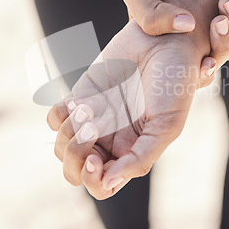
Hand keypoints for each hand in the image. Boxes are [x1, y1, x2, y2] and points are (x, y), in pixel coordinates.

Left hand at [46, 0, 228, 198]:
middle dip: (76, 157)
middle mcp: (110, 141)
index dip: (93, 180)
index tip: (96, 158)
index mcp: (131, 154)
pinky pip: (55, 119)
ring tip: (89, 106)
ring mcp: (93, 120)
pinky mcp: (80, 97)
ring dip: (70, 131)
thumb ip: (140, 158)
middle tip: (92, 130)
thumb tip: (109, 183)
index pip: (101, 185)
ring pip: (62, 147)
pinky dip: (60, 114)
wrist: (164, 42)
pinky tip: (80, 101)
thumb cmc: (173, 84)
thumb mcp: (166, 125)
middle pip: (75, 171)